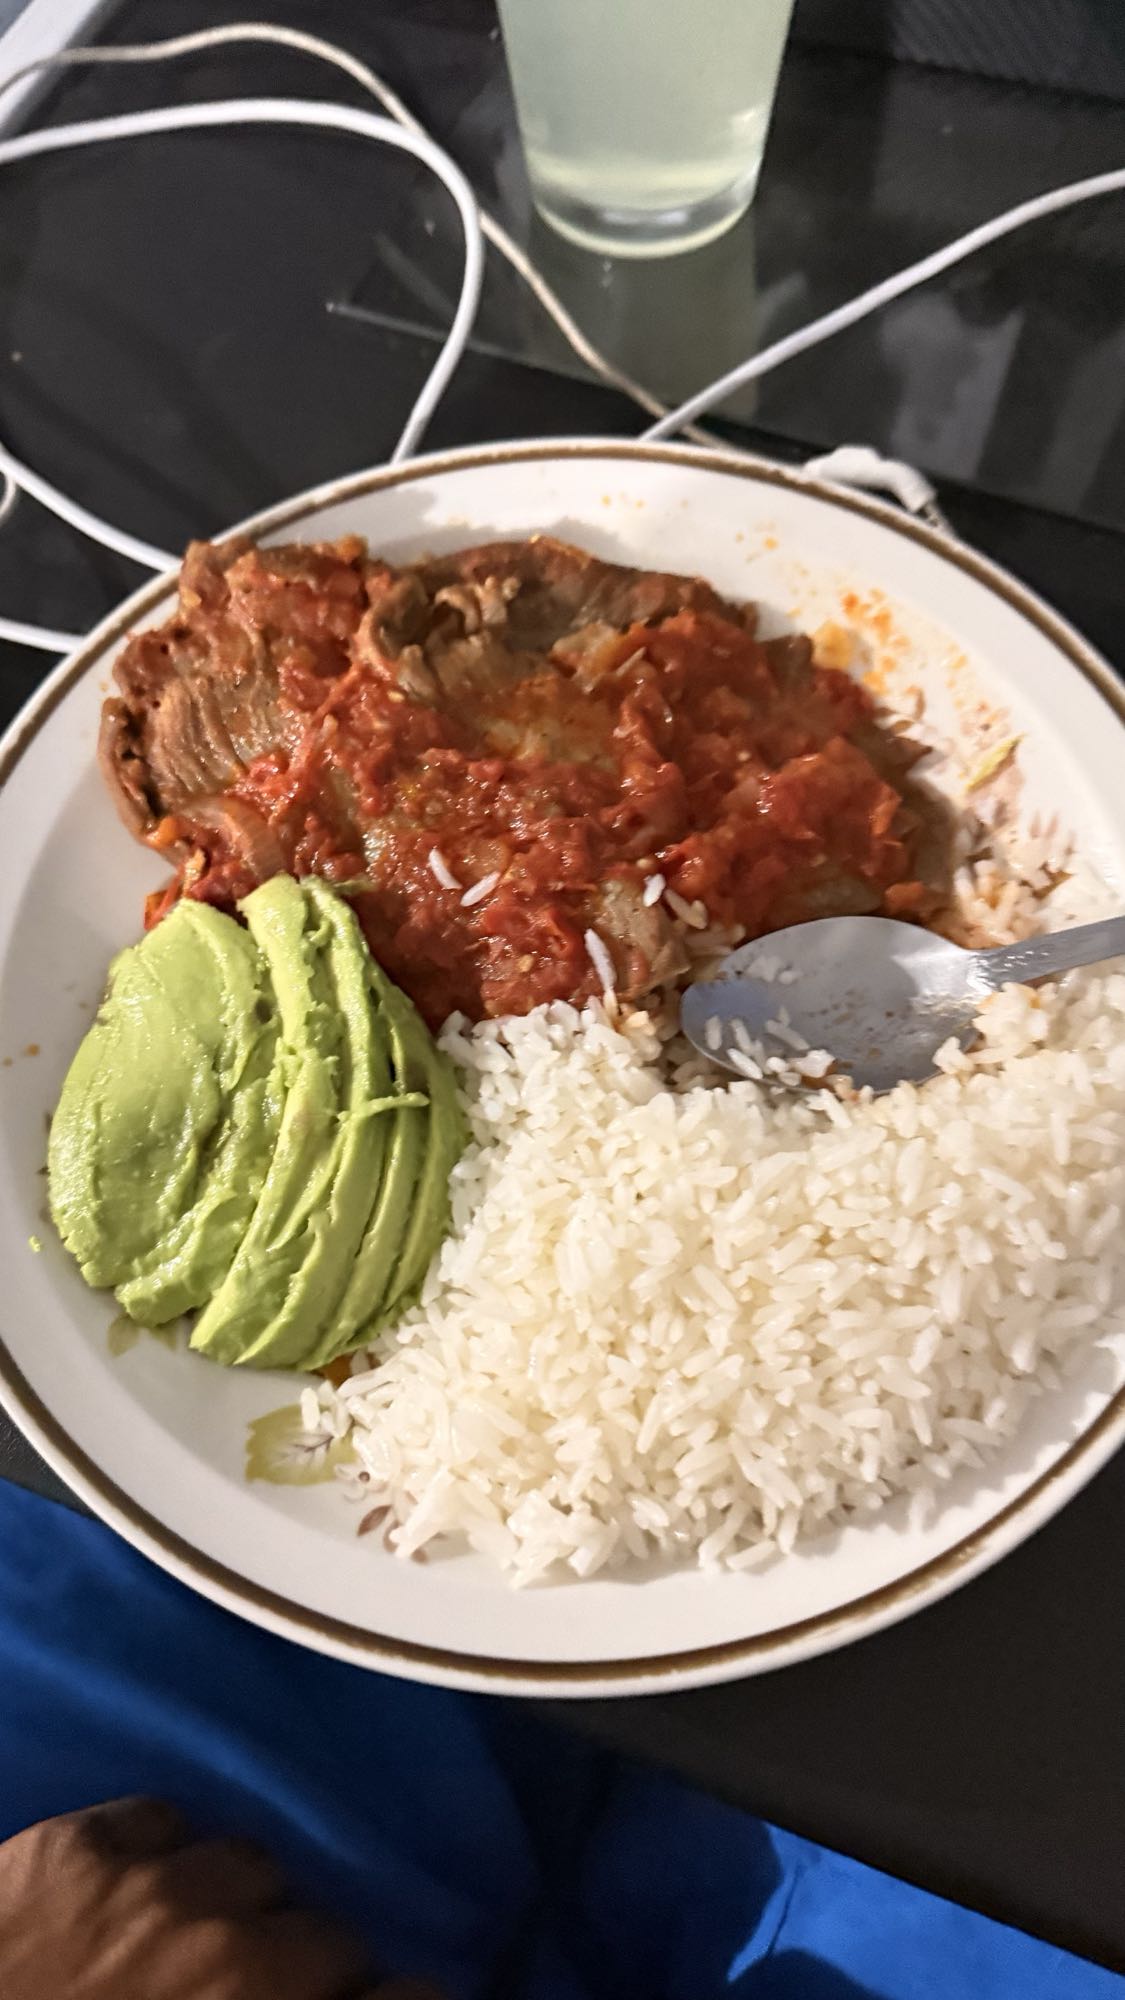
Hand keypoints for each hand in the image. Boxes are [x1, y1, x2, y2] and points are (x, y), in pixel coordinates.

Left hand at [0, 1797, 442, 1999]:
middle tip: (285, 1993)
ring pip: (251, 1861)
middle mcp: (230, 1957)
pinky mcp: (72, 1849)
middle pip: (331, 1933)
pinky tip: (140, 1890)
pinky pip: (159, 1822)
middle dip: (317, 1965)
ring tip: (209, 1931)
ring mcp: (149, 1893)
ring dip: (240, 1902)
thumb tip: (349, 1998)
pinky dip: (160, 1855)